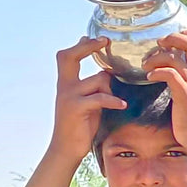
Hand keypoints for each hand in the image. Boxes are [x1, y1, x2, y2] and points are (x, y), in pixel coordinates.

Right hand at [52, 37, 124, 161]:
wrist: (67, 149)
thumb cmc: (81, 126)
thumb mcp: (88, 102)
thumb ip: (94, 87)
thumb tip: (107, 73)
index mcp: (66, 83)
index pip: (68, 56)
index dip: (82, 45)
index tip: (96, 37)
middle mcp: (64, 86)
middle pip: (68, 56)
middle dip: (87, 46)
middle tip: (104, 41)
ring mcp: (68, 96)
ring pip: (97, 79)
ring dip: (111, 88)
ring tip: (118, 101)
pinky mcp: (76, 108)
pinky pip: (99, 98)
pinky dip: (113, 100)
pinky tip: (122, 104)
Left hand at [143, 31, 186, 153]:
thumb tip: (177, 67)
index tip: (177, 39)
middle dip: (173, 38)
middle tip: (159, 44)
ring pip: (176, 57)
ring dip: (156, 57)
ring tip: (146, 65)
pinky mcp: (184, 94)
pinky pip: (170, 73)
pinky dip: (156, 72)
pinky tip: (150, 77)